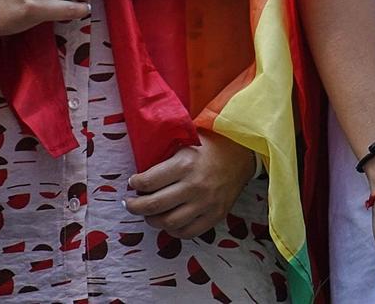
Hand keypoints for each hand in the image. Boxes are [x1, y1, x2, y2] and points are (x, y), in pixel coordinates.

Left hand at [125, 130, 259, 238]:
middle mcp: (194, 186)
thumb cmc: (211, 144)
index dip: (135, 183)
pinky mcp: (216, 215)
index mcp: (184, 163)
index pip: (148, 182)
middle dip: (135, 206)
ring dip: (153, 220)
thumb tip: (140, 172)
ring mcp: (206, 203)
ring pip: (169, 223)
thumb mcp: (187, 141)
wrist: (244, 151)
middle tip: (130, 204)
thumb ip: (166, 157)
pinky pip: (188, 232)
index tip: (132, 183)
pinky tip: (170, 222)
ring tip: (149, 214)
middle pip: (154, 206)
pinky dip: (174, 231)